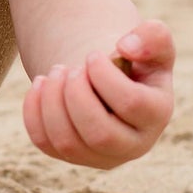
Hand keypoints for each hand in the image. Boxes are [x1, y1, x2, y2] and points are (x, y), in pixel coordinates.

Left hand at [22, 19, 174, 168]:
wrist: (109, 78)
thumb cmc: (133, 59)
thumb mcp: (151, 40)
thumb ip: (153, 36)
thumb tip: (125, 47)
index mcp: (157, 114)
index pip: (131, 103)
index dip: (104, 75)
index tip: (92, 55)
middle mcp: (134, 145)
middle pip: (100, 134)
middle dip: (76, 94)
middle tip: (69, 69)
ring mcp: (101, 156)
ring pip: (68, 143)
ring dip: (52, 102)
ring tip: (54, 72)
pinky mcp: (72, 156)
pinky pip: (45, 143)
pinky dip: (34, 112)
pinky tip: (40, 85)